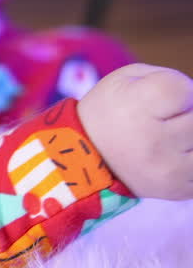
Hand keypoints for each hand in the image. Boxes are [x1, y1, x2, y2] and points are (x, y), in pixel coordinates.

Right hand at [79, 63, 192, 199]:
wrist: (85, 157)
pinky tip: (172, 156)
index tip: (164, 99)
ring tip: (168, 138)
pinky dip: (190, 158)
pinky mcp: (178, 189)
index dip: (180, 91)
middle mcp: (152, 141)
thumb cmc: (111, 110)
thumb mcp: (125, 79)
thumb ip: (169, 79)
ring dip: (190, 138)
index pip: (184, 90)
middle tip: (164, 119)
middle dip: (186, 114)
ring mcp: (167, 169)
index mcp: (135, 107)